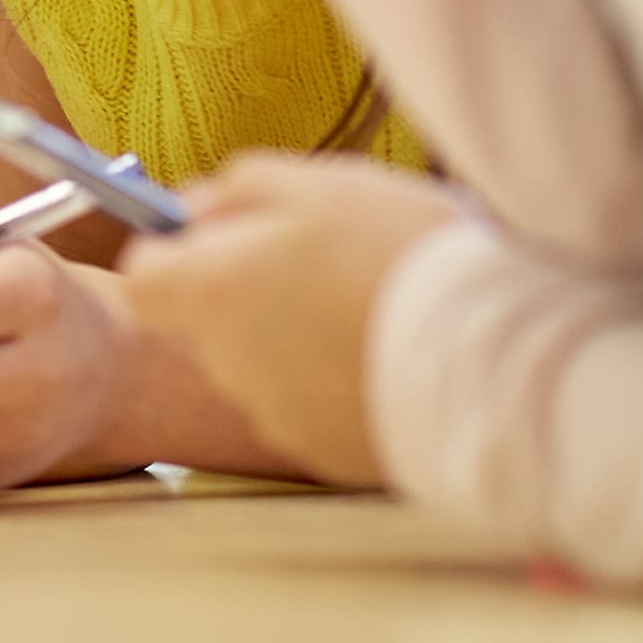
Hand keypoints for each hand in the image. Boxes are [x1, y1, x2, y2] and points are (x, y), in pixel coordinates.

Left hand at [120, 154, 460, 487]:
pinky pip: (319, 410)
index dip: (176, 253)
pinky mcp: (331, 455)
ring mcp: (278, 416)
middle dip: (251, 294)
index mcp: (208, 294)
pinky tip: (394, 359)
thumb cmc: (402, 255)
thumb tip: (193, 208)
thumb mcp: (316, 186)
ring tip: (375, 311)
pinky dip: (343, 386)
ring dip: (300, 342)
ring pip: (268, 367)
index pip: (143, 280)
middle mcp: (228, 364)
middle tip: (326, 266)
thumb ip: (236, 190)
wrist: (500, 358)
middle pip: (211, 323)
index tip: (223, 236)